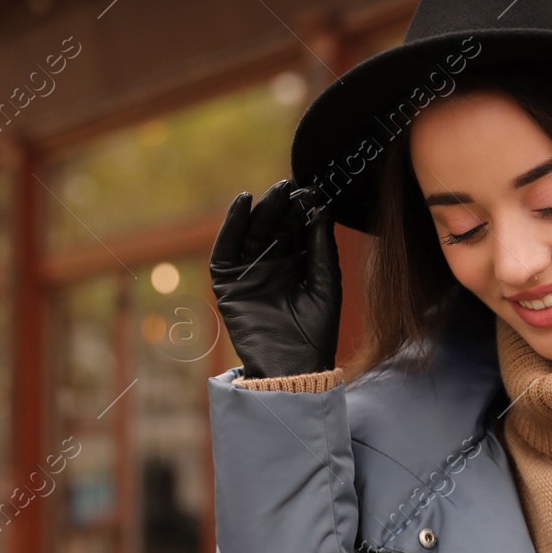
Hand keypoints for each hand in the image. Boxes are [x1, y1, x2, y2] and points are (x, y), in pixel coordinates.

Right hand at [209, 179, 341, 379]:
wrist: (293, 366)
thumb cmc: (316, 330)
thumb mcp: (324, 284)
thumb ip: (321, 247)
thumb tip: (321, 208)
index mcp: (297, 263)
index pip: (297, 227)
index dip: (303, 208)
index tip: (314, 190)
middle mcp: (272, 263)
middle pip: (275, 225)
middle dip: (283, 205)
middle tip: (293, 186)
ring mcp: (248, 271)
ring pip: (252, 231)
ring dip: (262, 209)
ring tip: (276, 192)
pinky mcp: (228, 282)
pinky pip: (226, 248)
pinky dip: (231, 224)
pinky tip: (244, 203)